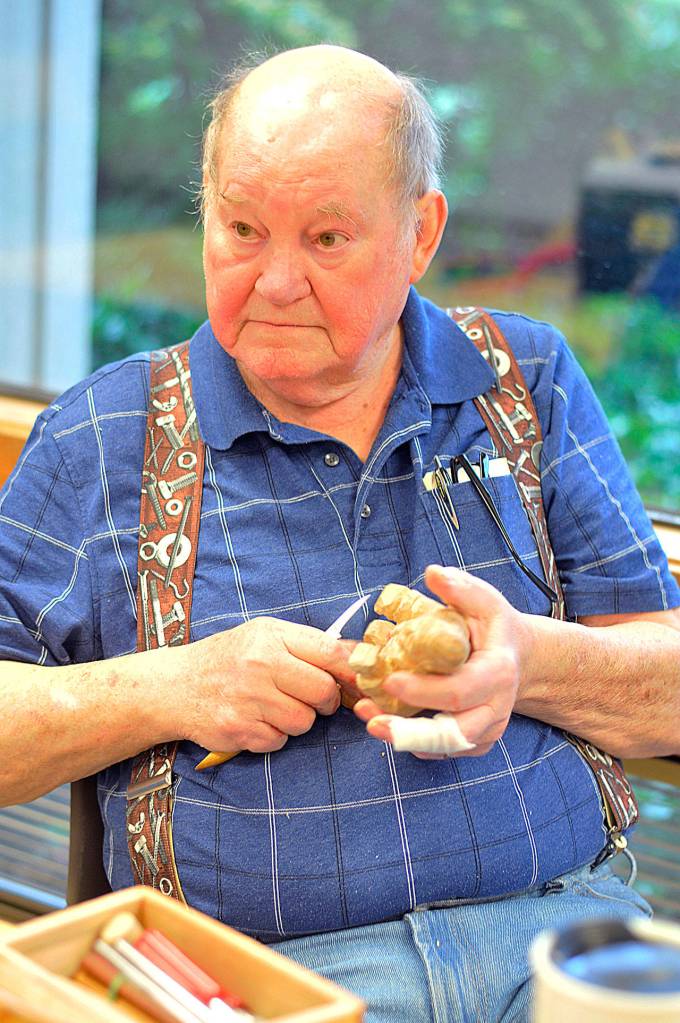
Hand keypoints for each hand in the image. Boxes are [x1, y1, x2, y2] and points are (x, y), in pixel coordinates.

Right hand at [174, 618, 356, 753]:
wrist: (175, 686)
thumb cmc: (227, 659)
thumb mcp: (263, 636)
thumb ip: (305, 645)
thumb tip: (356, 658)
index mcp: (270, 637)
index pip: (328, 651)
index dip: (350, 669)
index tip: (358, 680)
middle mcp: (259, 665)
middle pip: (322, 691)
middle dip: (324, 700)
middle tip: (311, 697)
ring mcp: (248, 700)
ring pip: (304, 721)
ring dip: (298, 720)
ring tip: (274, 706)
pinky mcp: (239, 730)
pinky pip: (279, 740)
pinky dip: (274, 736)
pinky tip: (256, 720)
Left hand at [353, 565, 522, 757]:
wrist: (518, 657)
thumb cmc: (495, 627)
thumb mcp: (484, 601)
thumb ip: (460, 588)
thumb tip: (432, 573)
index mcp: (498, 673)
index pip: (460, 690)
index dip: (424, 691)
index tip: (390, 680)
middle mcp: (496, 708)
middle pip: (455, 731)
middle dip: (410, 729)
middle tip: (371, 718)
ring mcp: (487, 729)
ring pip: (447, 746)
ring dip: (406, 739)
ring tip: (371, 723)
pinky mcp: (476, 741)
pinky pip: (446, 751)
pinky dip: (416, 744)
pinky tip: (388, 727)